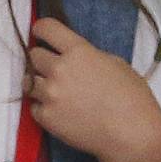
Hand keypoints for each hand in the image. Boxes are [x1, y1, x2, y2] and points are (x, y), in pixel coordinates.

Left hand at [26, 16, 160, 161]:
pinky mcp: (46, 117)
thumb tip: (73, 56)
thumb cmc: (131, 97)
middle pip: (33, 56)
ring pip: (29, 82)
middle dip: (42, 61)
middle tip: (55, 70)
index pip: (47, 28)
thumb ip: (88, 56)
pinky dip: (43, 108)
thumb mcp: (115, 63)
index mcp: (78, 52)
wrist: (130, 133)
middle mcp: (59, 70)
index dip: (41, 29)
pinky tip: (61, 111)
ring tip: (58, 93)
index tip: (40, 33)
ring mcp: (50, 94)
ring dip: (40, 84)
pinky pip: (34, 107)